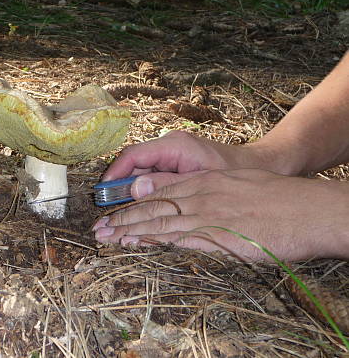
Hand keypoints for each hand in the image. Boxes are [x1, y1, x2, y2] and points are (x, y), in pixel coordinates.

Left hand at [93, 169, 348, 260]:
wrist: (305, 208)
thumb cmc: (274, 197)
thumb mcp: (233, 184)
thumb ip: (203, 188)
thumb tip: (178, 195)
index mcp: (203, 181)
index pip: (157, 189)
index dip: (131, 200)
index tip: (112, 210)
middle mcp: (199, 194)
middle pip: (151, 204)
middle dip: (121, 216)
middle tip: (98, 228)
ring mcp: (207, 214)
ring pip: (159, 220)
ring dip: (129, 229)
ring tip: (106, 236)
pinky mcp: (217, 234)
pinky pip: (179, 236)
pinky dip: (155, 239)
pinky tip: (138, 243)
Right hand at [103, 131, 281, 198]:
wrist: (262, 165)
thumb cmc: (236, 171)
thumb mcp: (202, 179)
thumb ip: (167, 184)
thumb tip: (134, 189)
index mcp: (174, 145)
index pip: (133, 156)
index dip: (114, 174)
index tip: (102, 193)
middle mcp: (168, 148)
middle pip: (132, 166)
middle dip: (116, 189)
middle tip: (103, 213)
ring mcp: (171, 157)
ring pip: (139, 175)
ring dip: (127, 195)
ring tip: (112, 218)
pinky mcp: (175, 167)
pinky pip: (151, 180)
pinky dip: (141, 196)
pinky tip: (134, 213)